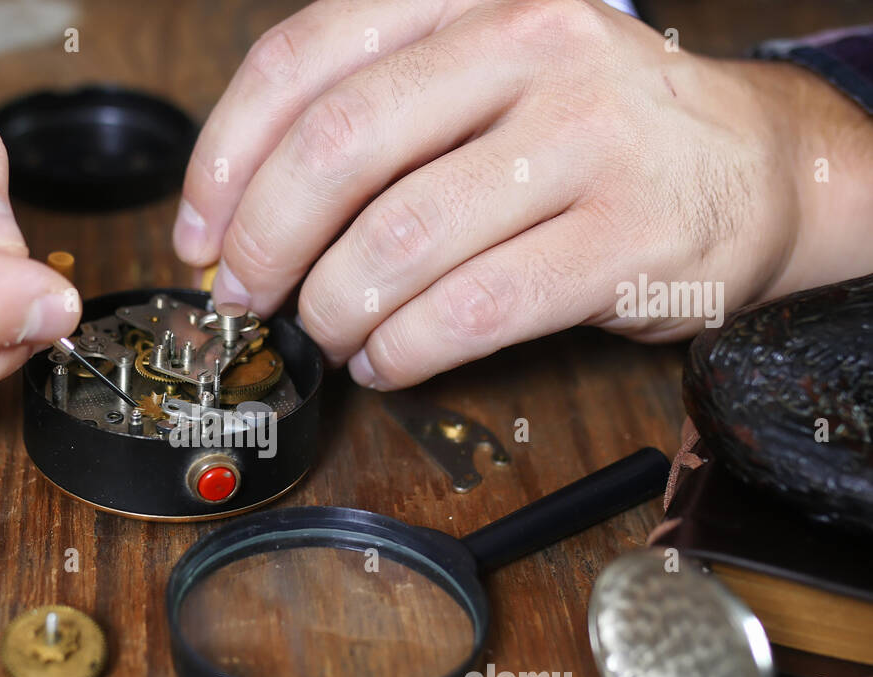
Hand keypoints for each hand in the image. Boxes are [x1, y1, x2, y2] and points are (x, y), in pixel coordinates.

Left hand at [174, 0, 872, 388]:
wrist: (750, 165)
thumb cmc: (588, 131)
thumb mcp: (483, 79)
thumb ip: (374, 122)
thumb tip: (237, 220)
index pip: (305, 59)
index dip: (226, 157)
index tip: (199, 232)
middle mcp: (531, 46)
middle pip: (340, 148)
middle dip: (266, 242)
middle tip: (246, 296)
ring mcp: (588, 138)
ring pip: (400, 240)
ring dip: (334, 309)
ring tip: (329, 334)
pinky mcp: (625, 238)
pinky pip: (472, 311)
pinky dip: (404, 351)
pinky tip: (390, 358)